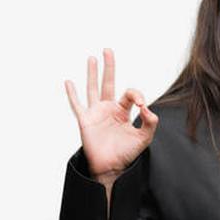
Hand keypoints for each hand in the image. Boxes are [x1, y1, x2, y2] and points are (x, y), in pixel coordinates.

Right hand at [64, 48, 157, 179]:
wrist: (111, 168)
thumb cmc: (127, 154)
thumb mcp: (144, 139)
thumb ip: (150, 123)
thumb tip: (148, 109)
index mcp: (124, 112)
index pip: (130, 95)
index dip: (137, 95)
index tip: (142, 105)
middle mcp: (109, 109)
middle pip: (109, 83)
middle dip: (109, 67)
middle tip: (108, 50)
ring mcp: (96, 113)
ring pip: (93, 89)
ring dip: (92, 74)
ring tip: (92, 58)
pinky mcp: (85, 121)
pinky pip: (77, 105)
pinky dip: (72, 94)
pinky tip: (69, 82)